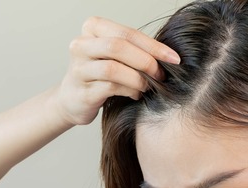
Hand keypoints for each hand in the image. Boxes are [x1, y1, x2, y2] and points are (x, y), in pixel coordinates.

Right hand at [55, 16, 180, 125]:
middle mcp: (80, 45)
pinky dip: (129, 91)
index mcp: (92, 28)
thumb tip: (169, 56)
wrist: (73, 100)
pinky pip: (110, 88)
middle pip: (118, 46)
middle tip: (161, 74)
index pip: (127, 33)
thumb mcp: (115, 55)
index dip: (153, 46)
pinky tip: (136, 95)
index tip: (174, 58)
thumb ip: (135, 50)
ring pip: (113, 69)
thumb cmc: (100, 74)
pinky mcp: (81, 92)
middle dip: (146, 61)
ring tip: (149, 86)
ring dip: (138, 79)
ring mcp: (78, 69)